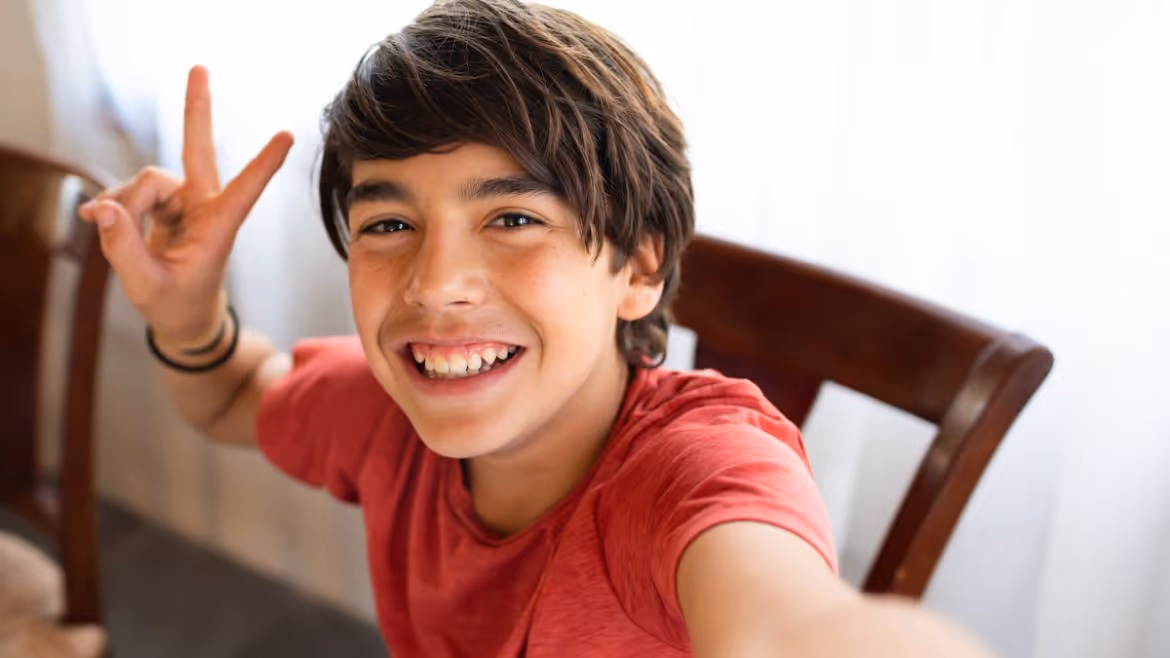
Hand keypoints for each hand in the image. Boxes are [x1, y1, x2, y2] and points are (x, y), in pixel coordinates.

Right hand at [79, 65, 293, 349]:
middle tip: (199, 67)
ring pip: (147, 181)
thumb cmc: (175, 304)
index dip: (264, 164)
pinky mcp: (163, 204)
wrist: (180, 317)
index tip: (288, 136)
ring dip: (124, 203)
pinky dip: (113, 206)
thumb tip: (104, 209)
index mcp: (219, 228)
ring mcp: (182, 202)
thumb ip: (124, 248)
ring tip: (108, 228)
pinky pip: (130, 193)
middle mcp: (203, 206)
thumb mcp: (147, 286)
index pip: (244, 191)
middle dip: (196, 110)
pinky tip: (95, 219)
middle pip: (197, 150)